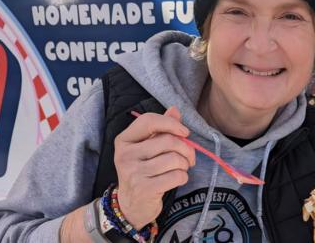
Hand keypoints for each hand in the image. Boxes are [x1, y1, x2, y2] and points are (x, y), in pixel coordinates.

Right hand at [114, 106, 194, 228]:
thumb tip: (175, 109)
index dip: (171, 123)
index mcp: (124, 140)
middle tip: (189, 157)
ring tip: (181, 169)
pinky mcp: (144, 189)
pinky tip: (176, 179)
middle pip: (168, 141)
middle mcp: (125, 155)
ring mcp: (133, 173)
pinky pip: (176, 176)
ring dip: (185, 164)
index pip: (149, 121)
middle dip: (186, 149)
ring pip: (175, 159)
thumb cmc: (143, 171)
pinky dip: (183, 177)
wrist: (132, 205)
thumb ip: (161, 128)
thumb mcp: (148, 148)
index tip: (185, 133)